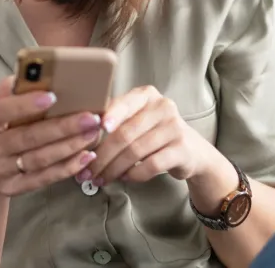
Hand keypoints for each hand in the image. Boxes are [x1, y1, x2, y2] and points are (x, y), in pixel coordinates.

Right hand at [0, 76, 103, 195]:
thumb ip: (7, 91)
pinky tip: (85, 156)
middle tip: (89, 117)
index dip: (25, 105)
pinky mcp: (11, 189)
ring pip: (38, 160)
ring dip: (69, 146)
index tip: (52, 96)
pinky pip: (42, 180)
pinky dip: (66, 168)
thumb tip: (33, 74)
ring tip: (92, 133)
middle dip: (61, 127)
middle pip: (27, 138)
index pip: (0, 112)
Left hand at [87, 86, 215, 185]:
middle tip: (89, 171)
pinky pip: (151, 165)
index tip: (97, 127)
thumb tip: (81, 133)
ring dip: (114, 168)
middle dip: (103, 155)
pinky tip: (125, 178)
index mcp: (146, 95)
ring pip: (135, 151)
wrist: (193, 151)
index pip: (124, 103)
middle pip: (125, 133)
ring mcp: (174, 128)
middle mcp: (163, 107)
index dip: (109, 115)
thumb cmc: (154, 133)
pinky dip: (134, 174)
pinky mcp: (182, 150)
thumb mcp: (137, 118)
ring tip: (102, 178)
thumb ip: (115, 119)